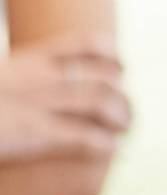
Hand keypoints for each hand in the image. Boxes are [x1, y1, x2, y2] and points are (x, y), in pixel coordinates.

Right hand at [0, 33, 129, 164]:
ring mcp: (37, 103)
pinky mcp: (34, 132)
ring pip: (100, 102)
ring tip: (124, 131)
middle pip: (99, 76)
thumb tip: (21, 96)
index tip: (121, 67)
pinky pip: (82, 136)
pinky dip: (103, 142)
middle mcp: (37, 77)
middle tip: (127, 113)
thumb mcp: (2, 83)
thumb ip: (14, 84)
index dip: (108, 56)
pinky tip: (111, 149)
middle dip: (119, 95)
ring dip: (120, 117)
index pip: (82, 45)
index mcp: (24, 61)